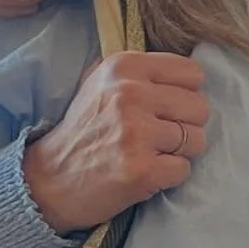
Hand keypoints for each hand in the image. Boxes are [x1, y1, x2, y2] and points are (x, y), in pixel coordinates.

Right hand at [22, 53, 208, 232]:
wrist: (49, 180)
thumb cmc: (84, 131)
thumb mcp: (102, 83)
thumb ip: (143, 73)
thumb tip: (194, 76)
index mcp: (124, 66)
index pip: (193, 74)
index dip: (184, 95)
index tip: (163, 109)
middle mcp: (130, 94)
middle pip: (200, 107)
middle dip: (185, 125)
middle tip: (157, 136)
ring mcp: (137, 133)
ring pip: (197, 140)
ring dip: (178, 152)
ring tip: (149, 153)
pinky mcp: (142, 169)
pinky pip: (184, 169)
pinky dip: (170, 175)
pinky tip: (146, 172)